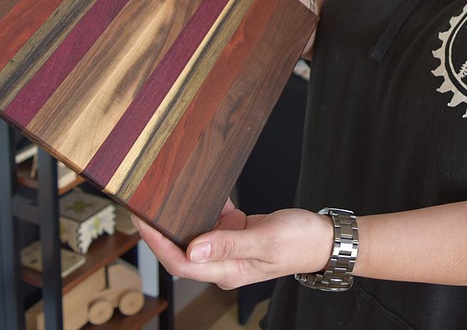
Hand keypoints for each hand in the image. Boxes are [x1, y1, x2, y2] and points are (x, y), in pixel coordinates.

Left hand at [133, 200, 332, 289]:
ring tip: (164, 198)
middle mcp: (224, 264)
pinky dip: (207, 208)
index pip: (181, 262)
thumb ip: (229, 244)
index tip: (142, 221)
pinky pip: (213, 223)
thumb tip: (194, 249)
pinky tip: (207, 195)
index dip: (157, 243)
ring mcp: (230, 251)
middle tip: (143, 206)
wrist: (324, 239)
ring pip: (195, 236)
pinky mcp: (237, 236)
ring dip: (181, 219)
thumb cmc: (300, 242)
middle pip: (181, 251)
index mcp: (228, 271)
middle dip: (160, 231)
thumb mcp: (266, 239)